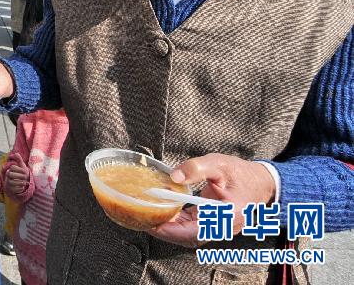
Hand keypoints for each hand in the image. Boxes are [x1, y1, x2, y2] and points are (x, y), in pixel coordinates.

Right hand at [4, 155, 29, 196]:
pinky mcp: (9, 189)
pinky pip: (14, 189)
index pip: (13, 167)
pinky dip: (19, 189)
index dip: (19, 169)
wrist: (18, 184)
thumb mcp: (21, 167)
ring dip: (20, 182)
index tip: (25, 171)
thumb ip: (19, 160)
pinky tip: (22, 187)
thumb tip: (16, 153)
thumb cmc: (20, 174)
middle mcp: (7, 176)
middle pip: (10, 174)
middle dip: (19, 176)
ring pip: (12, 182)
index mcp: (10, 169)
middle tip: (25, 177)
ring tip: (25, 182)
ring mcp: (8, 182)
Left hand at [149, 154, 276, 247]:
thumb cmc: (242, 174)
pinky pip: (190, 227)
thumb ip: (196, 168)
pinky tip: (161, 211)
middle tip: (142, 219)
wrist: (261, 182)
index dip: (172, 231)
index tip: (153, 224)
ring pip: (187, 234)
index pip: (195, 232)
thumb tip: (174, 176)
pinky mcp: (211, 223)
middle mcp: (221, 226)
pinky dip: (175, 222)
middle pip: (187, 237)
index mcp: (227, 216)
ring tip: (147, 215)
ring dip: (168, 227)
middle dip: (164, 231)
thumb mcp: (219, 164)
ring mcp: (216, 227)